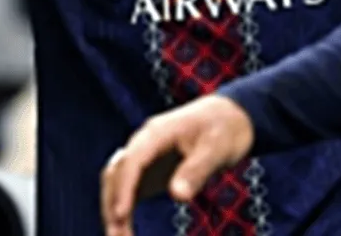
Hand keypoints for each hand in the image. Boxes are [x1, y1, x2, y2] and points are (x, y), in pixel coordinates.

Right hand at [100, 96, 254, 235]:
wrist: (228, 117)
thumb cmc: (223, 129)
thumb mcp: (216, 148)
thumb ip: (196, 170)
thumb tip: (178, 196)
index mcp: (156, 132)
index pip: (132, 160)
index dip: (124, 188)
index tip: (121, 215)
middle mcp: (143, 143)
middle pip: (116, 173)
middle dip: (112, 204)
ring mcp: (145, 157)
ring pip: (117, 183)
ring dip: (113, 209)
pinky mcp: (150, 171)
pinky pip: (129, 191)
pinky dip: (124, 210)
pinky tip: (126, 232)